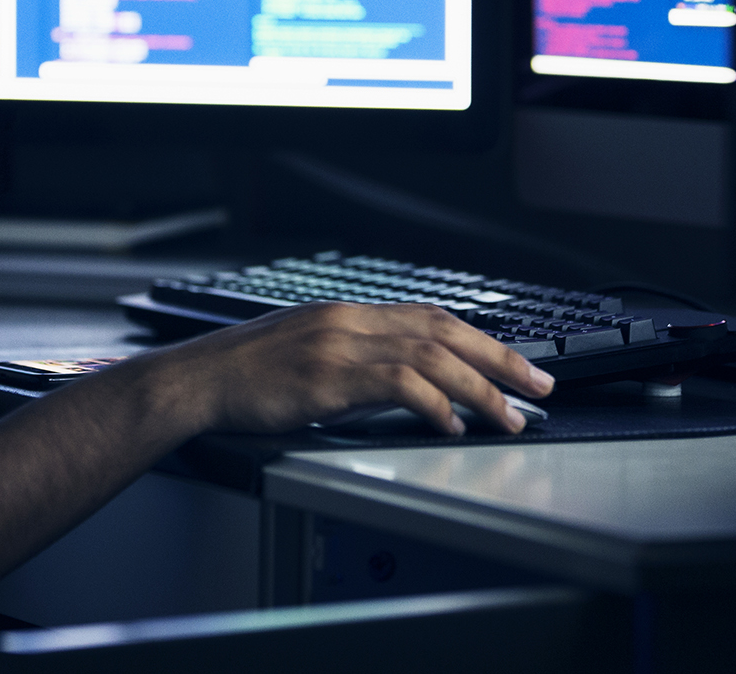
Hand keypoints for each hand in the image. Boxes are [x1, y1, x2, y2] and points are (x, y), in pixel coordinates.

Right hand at [152, 301, 553, 436]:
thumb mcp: (307, 352)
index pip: (431, 317)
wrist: (196, 380)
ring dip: (479, 388)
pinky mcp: (329, 375)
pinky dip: (434, 403)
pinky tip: (452, 423)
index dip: (481, 339)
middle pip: (444, 331)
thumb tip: (403, 382)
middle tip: (539, 385)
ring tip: (509, 415)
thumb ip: (354, 358)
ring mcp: (340, 344)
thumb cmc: (244, 375)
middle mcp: (350, 320)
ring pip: (431, 356)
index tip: (514, 362)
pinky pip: (399, 384)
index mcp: (348, 312)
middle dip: (500, 359)